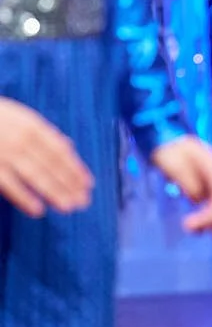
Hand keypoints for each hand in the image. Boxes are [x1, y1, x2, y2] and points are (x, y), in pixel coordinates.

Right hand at [0, 98, 94, 216]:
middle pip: (51, 164)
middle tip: (84, 201)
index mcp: (32, 124)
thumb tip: (69, 145)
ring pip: (35, 175)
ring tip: (68, 207)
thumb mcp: (21, 116)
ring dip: (54, 192)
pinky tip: (38, 210)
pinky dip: (24, 197)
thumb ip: (44, 132)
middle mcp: (22, 138)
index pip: (59, 150)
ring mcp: (6, 153)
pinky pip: (10, 184)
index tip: (88, 183)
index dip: (74, 167)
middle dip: (69, 183)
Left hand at [150, 136, 211, 233]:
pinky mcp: (204, 181)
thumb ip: (188, 182)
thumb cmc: (168, 150)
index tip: (190, 224)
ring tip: (194, 231)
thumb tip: (197, 199)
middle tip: (193, 231)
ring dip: (210, 218)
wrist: (164, 137)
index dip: (211, 214)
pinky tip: (195, 223)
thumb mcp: (175, 165)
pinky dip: (205, 213)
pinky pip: (210, 200)